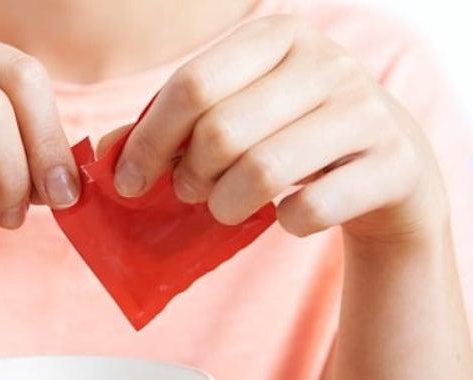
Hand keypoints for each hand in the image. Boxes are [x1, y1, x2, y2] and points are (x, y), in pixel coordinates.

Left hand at [113, 15, 447, 242]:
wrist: (388, 166)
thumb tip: (105, 156)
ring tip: (224, 208)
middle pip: (220, 132)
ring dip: (226, 205)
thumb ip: (172, 128)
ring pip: (261, 172)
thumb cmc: (292, 136)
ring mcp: (367, 111)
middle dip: (188, 176)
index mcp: (279, 37)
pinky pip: (310, 209)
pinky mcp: (393, 164)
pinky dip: (286, 223)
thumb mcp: (236, 117)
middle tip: (186, 192)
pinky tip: (286, 215)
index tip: (128, 180)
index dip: (148, 140)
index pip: (192, 85)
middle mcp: (327, 62)